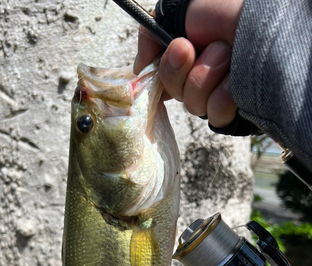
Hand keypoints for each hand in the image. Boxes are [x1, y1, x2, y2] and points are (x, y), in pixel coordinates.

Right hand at [133, 0, 243, 127]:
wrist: (267, 30)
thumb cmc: (232, 10)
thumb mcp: (182, 11)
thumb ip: (151, 34)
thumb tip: (139, 68)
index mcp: (189, 56)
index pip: (161, 76)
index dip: (164, 70)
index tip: (178, 51)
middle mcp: (201, 76)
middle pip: (173, 91)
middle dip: (183, 69)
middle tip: (201, 48)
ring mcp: (216, 96)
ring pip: (192, 104)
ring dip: (207, 76)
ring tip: (229, 56)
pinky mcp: (233, 113)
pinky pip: (214, 115)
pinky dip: (224, 96)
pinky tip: (237, 81)